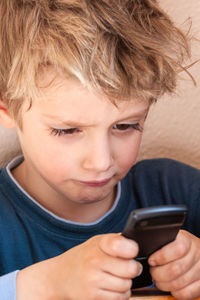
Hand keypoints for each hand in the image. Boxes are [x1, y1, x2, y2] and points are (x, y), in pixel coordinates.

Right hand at [16, 233, 141, 299]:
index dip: (132, 250)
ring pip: (127, 286)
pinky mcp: (93, 297)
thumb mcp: (97, 242)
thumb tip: (136, 243)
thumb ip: (116, 241)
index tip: (131, 252)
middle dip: (133, 269)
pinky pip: (119, 298)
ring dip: (126, 283)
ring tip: (115, 277)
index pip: (125, 246)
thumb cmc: (84, 256)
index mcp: (99, 245)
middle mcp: (95, 262)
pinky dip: (120, 294)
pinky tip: (110, 286)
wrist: (60, 276)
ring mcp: (94, 281)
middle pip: (131, 269)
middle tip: (126, 267)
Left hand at [148, 230, 199, 299]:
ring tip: (158, 279)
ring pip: (179, 283)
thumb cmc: (178, 244)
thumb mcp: (171, 237)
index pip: (178, 249)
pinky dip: (174, 292)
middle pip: (176, 269)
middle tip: (152, 272)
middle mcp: (196, 254)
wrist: (196, 252)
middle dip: (158, 273)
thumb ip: (161, 241)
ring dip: (164, 284)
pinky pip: (186, 293)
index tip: (151, 260)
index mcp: (187, 241)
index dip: (162, 257)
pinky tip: (170, 285)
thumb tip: (144, 247)